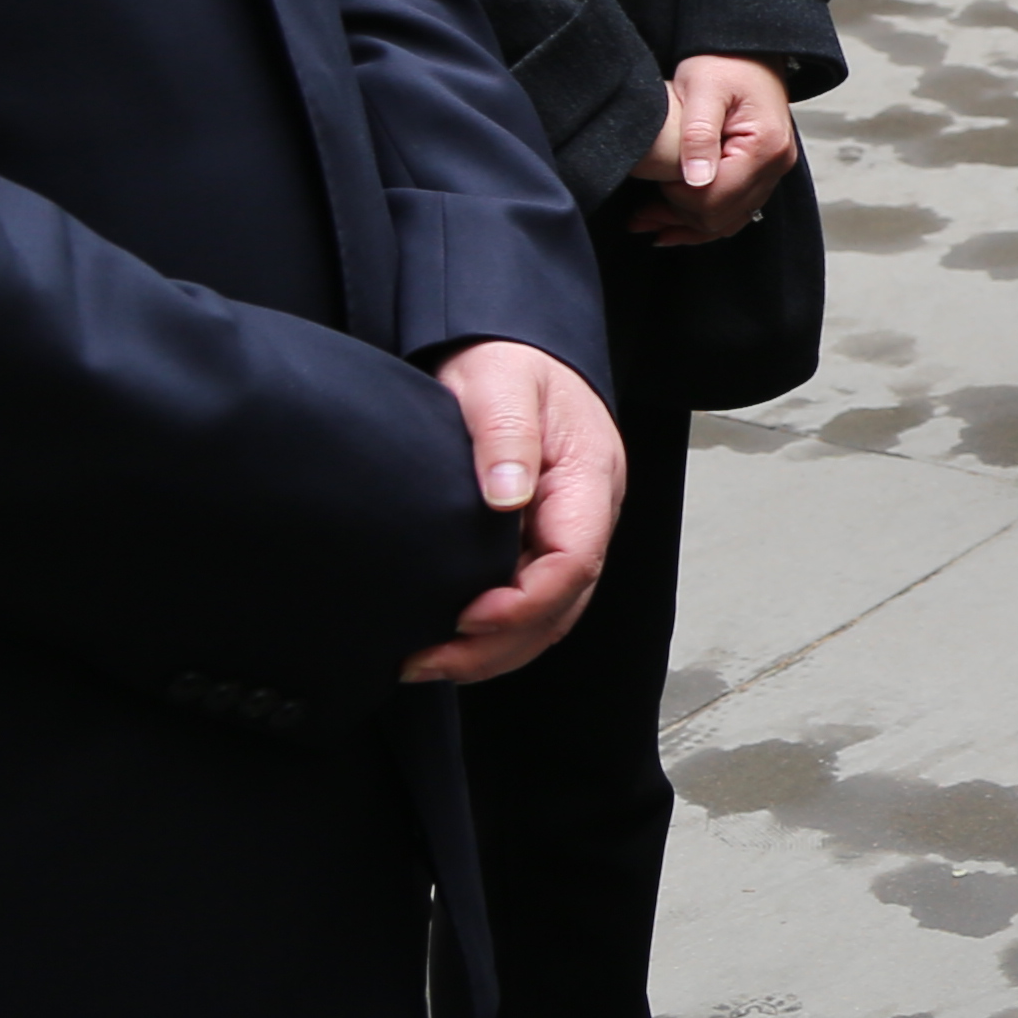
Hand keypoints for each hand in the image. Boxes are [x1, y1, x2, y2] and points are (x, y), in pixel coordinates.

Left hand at [408, 339, 627, 683]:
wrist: (508, 353)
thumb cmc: (509, 364)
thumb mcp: (501, 383)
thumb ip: (507, 437)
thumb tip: (506, 496)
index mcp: (590, 477)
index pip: (575, 561)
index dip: (524, 602)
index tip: (467, 616)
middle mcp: (588, 514)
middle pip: (562, 605)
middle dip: (498, 645)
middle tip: (428, 660)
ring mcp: (567, 532)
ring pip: (548, 615)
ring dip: (492, 650)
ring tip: (428, 663)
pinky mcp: (540, 542)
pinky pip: (530, 602)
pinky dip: (493, 633)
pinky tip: (450, 641)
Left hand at [630, 55, 798, 241]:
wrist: (747, 49)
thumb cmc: (725, 60)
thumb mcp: (703, 88)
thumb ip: (698, 134)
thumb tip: (697, 179)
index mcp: (765, 145)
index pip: (719, 197)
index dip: (680, 199)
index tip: (654, 184)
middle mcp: (776, 164)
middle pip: (724, 215)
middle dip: (679, 216)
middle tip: (640, 213)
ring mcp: (772, 171)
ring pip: (729, 220)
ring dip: (687, 224)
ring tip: (648, 221)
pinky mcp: (761, 172)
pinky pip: (735, 210)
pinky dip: (703, 219)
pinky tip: (674, 223)